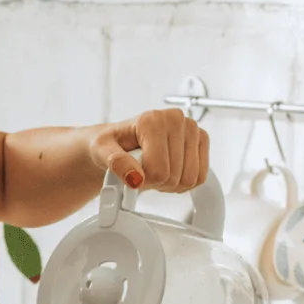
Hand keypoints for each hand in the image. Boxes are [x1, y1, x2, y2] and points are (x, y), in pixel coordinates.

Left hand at [88, 108, 209, 192]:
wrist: (118, 141)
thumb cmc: (110, 144)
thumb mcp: (101, 151)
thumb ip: (115, 163)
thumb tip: (135, 177)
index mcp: (152, 120)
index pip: (159, 171)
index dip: (143, 181)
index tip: (131, 173)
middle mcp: (176, 119)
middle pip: (174, 177)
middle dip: (156, 183)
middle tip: (142, 172)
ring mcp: (192, 128)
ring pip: (189, 179)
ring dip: (169, 184)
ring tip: (154, 170)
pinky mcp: (202, 139)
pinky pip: (200, 177)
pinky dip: (183, 182)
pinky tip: (169, 171)